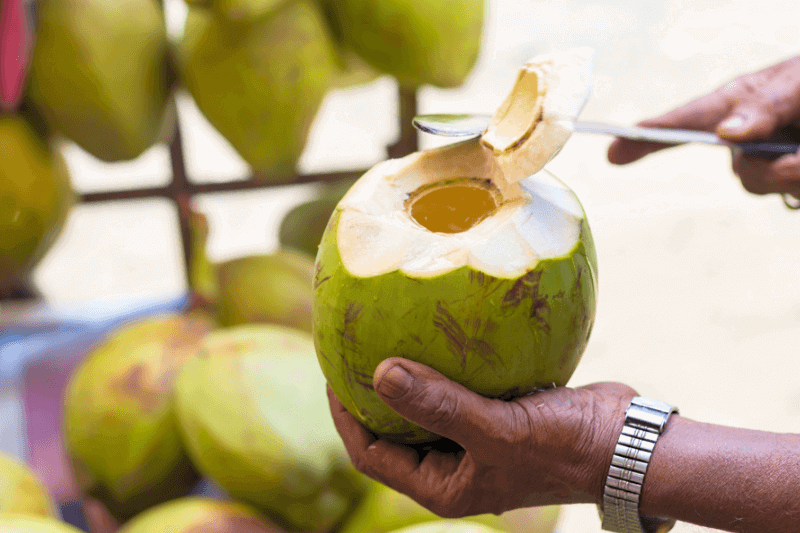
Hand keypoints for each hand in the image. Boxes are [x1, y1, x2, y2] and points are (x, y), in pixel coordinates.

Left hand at [327, 357, 637, 517]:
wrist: (627, 443)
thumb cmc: (565, 450)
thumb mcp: (498, 431)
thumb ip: (440, 404)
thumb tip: (379, 373)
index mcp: (444, 483)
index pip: (372, 454)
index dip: (344, 417)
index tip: (333, 373)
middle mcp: (455, 461)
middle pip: (394, 426)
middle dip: (370, 392)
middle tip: (352, 347)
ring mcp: (477, 435)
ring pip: (427, 402)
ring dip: (408, 373)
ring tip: (385, 331)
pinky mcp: (499, 410)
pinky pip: (459, 385)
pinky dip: (445, 362)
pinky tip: (436, 329)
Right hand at [607, 56, 799, 197]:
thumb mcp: (795, 84)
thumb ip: (763, 105)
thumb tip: (726, 133)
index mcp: (737, 106)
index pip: (683, 124)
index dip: (645, 139)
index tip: (613, 150)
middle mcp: (748, 138)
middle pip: (743, 174)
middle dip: (775, 170)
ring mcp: (771, 161)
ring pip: (772, 187)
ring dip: (799, 173)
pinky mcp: (790, 180)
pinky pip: (795, 195)